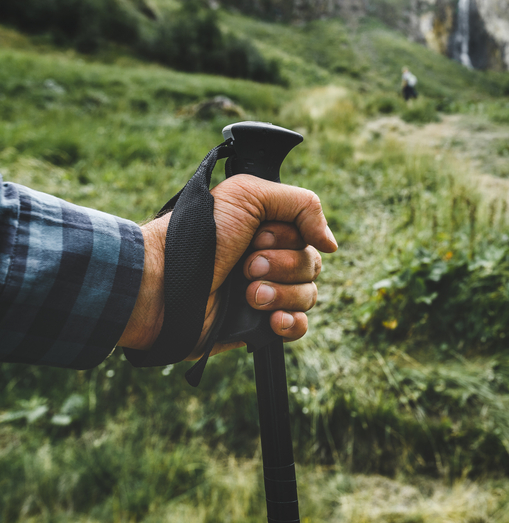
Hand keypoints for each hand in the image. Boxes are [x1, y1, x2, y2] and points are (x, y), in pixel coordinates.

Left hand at [120, 175, 337, 357]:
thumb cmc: (198, 235)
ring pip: (309, 295)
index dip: (289, 238)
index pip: (309, 236)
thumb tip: (331, 244)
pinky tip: (272, 319)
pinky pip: (298, 327)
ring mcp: (265, 294)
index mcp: (267, 230)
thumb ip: (302, 205)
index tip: (258, 237)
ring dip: (281, 293)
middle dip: (283, 266)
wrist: (163, 284)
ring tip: (248, 293)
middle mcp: (269, 260)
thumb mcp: (249, 195)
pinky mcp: (258, 326)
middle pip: (313, 265)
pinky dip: (291, 323)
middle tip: (247, 266)